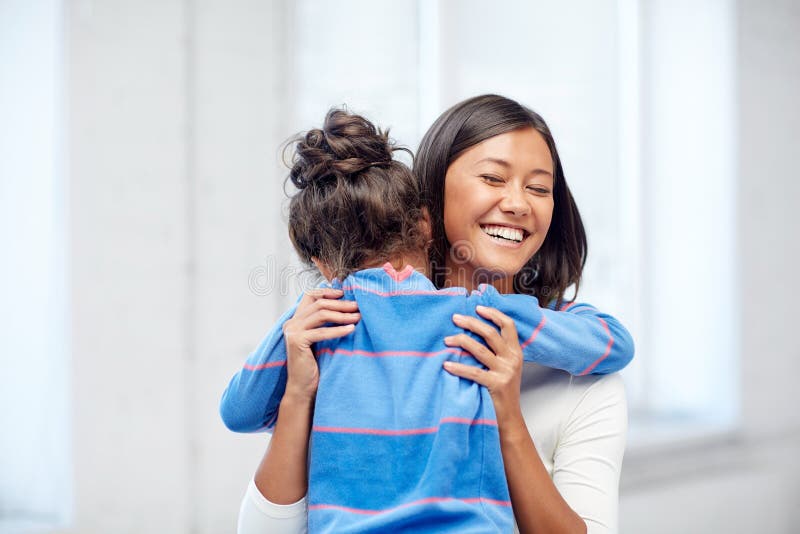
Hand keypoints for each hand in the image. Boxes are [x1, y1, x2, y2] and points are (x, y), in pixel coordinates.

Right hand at [282, 287, 359, 401]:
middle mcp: (291, 323)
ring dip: (342, 314)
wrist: (303, 388)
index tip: (345, 293)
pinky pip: (322, 331)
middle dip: (341, 304)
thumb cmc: (315, 364)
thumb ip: (325, 324)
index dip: (327, 292)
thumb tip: (348, 307)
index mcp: (295, 320)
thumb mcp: (320, 340)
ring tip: (358, 316)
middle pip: (319, 304)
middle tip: (358, 306)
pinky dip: (338, 330)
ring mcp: (292, 331)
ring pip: (321, 314)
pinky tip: (352, 329)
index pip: (310, 295)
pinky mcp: (297, 341)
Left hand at [442, 305, 523, 421]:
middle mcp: (512, 359)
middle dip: (471, 323)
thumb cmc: (502, 392)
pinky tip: (446, 365)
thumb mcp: (506, 368)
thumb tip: (473, 333)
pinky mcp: (496, 384)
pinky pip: (473, 372)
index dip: (493, 314)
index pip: (508, 325)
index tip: (477, 308)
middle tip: (455, 318)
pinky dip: (458, 367)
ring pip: (480, 349)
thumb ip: (497, 351)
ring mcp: (505, 371)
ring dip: (461, 341)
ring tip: (447, 340)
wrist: (509, 419)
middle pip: (490, 333)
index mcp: (516, 352)